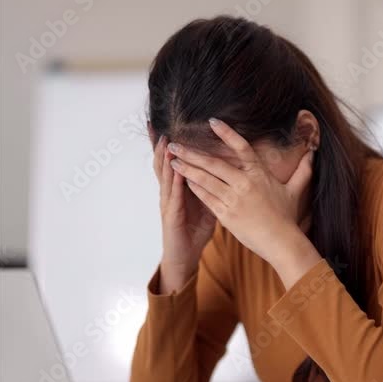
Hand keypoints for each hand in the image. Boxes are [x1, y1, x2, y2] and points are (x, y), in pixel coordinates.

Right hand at [152, 135, 215, 292]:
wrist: (185, 256)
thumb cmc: (193, 231)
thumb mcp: (205, 204)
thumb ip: (210, 187)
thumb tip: (223, 171)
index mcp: (177, 189)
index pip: (171, 162)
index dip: (168, 146)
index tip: (167, 126)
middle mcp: (169, 193)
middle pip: (163, 165)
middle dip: (160, 146)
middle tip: (159, 125)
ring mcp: (168, 204)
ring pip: (165, 177)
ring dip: (165, 159)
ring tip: (165, 140)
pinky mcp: (171, 216)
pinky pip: (173, 196)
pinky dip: (174, 182)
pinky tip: (176, 170)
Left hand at [167, 119, 317, 276]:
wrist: (281, 242)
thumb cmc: (287, 217)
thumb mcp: (295, 190)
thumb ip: (303, 170)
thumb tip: (314, 153)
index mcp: (259, 174)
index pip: (241, 147)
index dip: (226, 133)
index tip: (211, 121)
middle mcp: (244, 183)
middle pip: (214, 163)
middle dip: (192, 153)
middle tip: (175, 143)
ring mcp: (233, 199)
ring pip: (205, 179)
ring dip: (187, 169)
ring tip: (173, 160)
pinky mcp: (226, 215)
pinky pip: (206, 198)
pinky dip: (193, 187)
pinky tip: (182, 180)